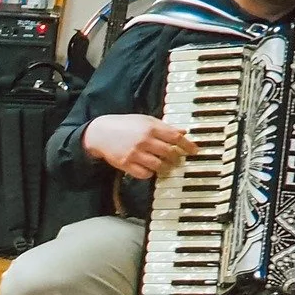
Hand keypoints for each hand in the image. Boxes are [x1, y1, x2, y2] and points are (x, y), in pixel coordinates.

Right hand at [82, 114, 196, 179]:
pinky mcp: (126, 164)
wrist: (101, 132)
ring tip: (166, 167)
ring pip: (158, 165)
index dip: (187, 145)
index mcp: (151, 127)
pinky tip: (151, 170)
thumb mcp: (145, 120)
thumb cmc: (125, 125)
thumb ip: (164, 126)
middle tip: (178, 160)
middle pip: (169, 153)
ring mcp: (135, 153)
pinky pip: (144, 174)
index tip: (194, 151)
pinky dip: (150, 173)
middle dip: (176, 158)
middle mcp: (144, 141)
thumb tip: (183, 132)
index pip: (175, 137)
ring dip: (165, 168)